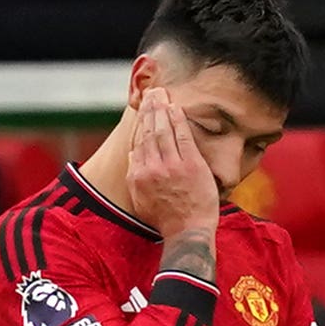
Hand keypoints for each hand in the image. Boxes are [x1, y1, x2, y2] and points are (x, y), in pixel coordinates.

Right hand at [127, 88, 219, 241]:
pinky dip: (178, 120)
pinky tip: (176, 108)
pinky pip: (182, 136)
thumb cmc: (165, 220)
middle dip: (149, 109)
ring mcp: (172, 166)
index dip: (140, 122)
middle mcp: (152, 168)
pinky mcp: (191, 165)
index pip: (138, 141)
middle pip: (149, 131)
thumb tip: (133, 154)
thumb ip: (134, 175)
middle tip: (151, 92)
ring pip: (164, 130)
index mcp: (138, 175)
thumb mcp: (140, 200)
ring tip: (161, 94)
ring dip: (162, 109)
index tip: (142, 109)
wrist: (187, 233)